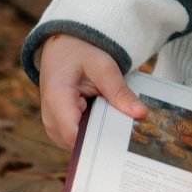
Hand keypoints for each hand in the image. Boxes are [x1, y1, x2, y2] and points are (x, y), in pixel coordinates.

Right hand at [37, 34, 147, 148]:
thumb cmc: (80, 54)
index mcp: (57, 101)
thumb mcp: (104, 67)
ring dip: (97, 134)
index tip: (122, 140)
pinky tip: (104, 118)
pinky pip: (77, 138)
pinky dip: (92, 131)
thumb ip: (120, 92)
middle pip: (80, 142)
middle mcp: (50, 118)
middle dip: (103, 137)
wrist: (62, 49)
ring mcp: (52, 125)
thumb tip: (140, 114)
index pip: (76, 136)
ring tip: (113, 116)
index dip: (99, 142)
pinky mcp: (59, 127)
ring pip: (79, 143)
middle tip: (126, 127)